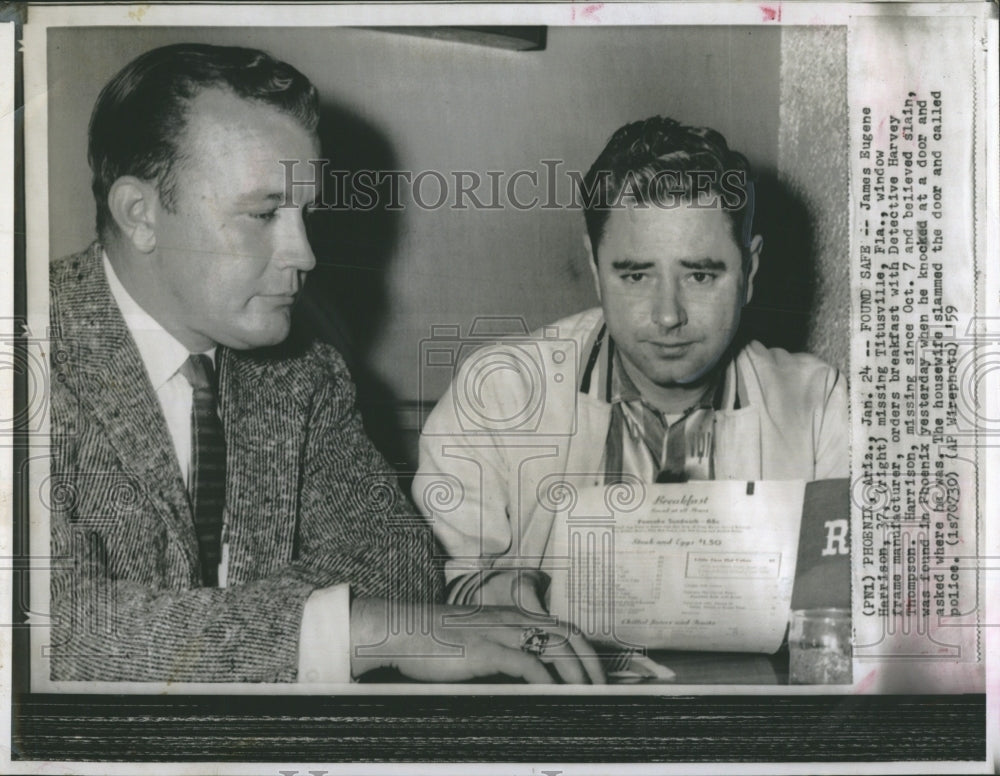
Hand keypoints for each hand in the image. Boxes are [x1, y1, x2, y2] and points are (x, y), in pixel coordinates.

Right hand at [349, 597, 604, 683]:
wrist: (401, 630)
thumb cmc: (434, 640)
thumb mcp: (476, 641)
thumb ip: (503, 653)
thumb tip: (528, 681)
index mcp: (512, 616)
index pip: (562, 628)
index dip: (585, 650)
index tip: (597, 674)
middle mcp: (512, 619)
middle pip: (567, 635)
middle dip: (591, 663)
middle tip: (603, 690)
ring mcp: (500, 632)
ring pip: (554, 647)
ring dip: (576, 674)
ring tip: (586, 697)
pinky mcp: (485, 650)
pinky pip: (526, 663)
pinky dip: (545, 680)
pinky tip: (552, 695)